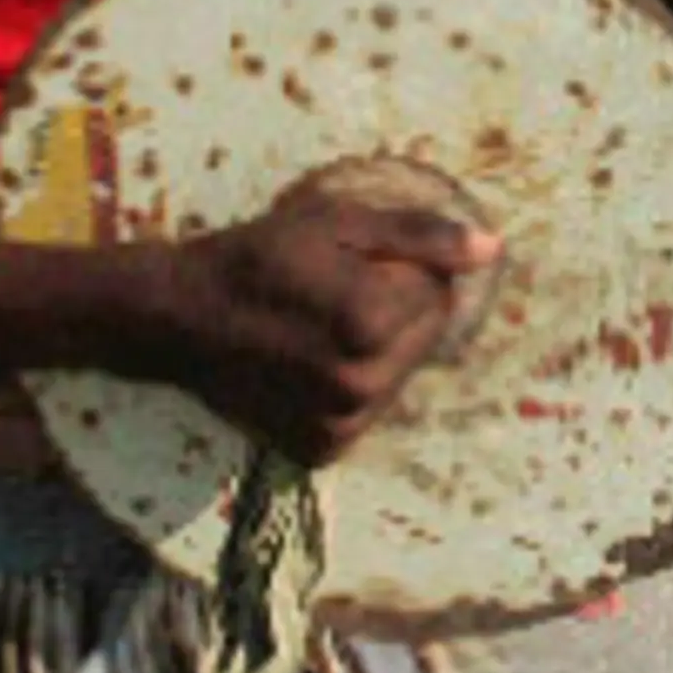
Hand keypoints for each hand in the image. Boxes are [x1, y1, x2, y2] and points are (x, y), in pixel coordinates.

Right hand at [153, 173, 501, 466]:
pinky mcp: (321, 450)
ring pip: (398, 375)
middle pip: (425, 336)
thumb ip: (420, 236)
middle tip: (334, 291)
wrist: (179, 318)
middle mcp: (361, 384)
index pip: (438, 290)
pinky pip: (366, 410)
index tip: (349, 261)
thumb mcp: (337, 222)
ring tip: (319, 326)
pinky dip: (350, 385)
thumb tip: (492, 250)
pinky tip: (309, 362)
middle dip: (396, 308)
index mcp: (370, 321)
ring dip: (377, 349)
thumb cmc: (258, 257)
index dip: (401, 266)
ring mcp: (341, 424)